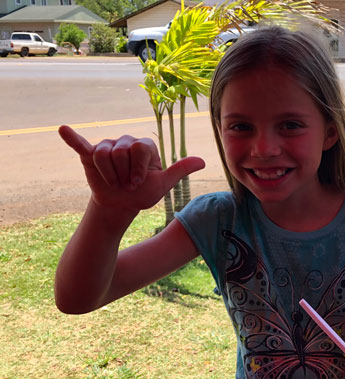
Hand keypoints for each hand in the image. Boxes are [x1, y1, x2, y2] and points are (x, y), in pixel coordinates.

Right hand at [59, 125, 204, 212]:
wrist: (121, 204)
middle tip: (125, 183)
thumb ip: (180, 170)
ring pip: (103, 154)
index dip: (138, 169)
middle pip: (121, 151)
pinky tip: (63, 129)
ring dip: (109, 174)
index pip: (140, 149)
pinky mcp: (90, 155)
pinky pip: (80, 144)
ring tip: (114, 181)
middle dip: (123, 174)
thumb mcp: (163, 184)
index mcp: (145, 146)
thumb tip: (203, 161)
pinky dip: (72, 138)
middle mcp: (126, 141)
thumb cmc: (143, 193)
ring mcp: (107, 146)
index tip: (138, 182)